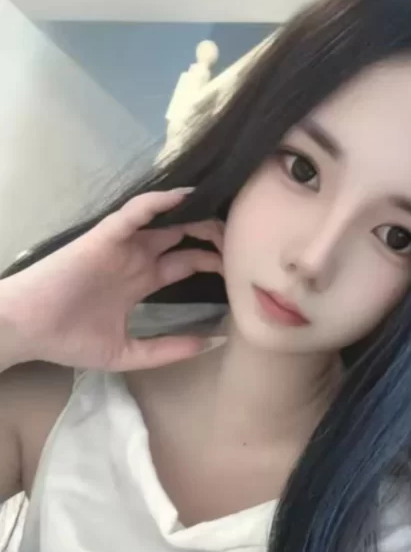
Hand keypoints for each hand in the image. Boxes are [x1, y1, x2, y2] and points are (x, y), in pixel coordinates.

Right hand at [0, 190, 224, 371]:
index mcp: (140, 281)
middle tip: (243, 239)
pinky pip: (135, 213)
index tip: (241, 269)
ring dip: (195, 215)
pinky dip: (159, 203)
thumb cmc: (69, 340)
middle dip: (213, 236)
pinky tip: (184, 198)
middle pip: (183, 237)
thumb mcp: (129, 353)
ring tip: (224, 215)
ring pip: (165, 220)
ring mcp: (120, 245)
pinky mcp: (104, 237)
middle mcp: (134, 258)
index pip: (186, 263)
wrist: (27, 329)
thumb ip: (168, 349)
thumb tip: (211, 344)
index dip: (213, 262)